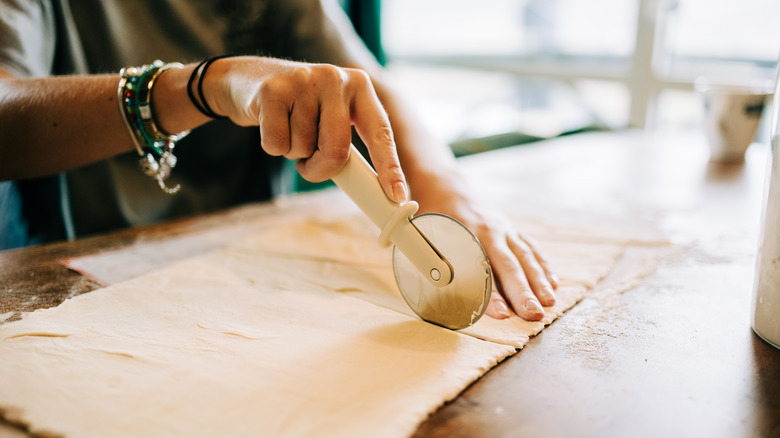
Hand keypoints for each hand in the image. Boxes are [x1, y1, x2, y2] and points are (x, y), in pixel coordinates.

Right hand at [205, 56, 407, 202]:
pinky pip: (276, 144)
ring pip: (303, 149)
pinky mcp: (273, 91)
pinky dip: (273, 147)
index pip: (380, 132)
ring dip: (293, 152)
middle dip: (321, 169)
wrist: (249, 80)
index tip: (398, 195)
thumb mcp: (331, 115)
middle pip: (337, 150)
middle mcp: (335, 78)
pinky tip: (271, 123)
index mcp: (359, 86)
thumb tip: (369, 190)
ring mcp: (303, 80)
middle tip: (308, 163)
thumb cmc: (301, 109)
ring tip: (288, 126)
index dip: (390, 166)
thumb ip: (348, 142)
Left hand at [414, 177, 557, 320]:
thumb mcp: (426, 234)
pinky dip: (543, 265)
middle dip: (523, 291)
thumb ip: (431, 258)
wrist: (447, 188)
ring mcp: (504, 229)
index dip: (491, 294)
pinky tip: (553, 283)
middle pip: (509, 265)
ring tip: (549, 303)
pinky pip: (531, 248)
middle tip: (534, 314)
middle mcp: (489, 230)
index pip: (481, 269)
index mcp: (465, 233)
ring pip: (525, 256)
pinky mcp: (512, 229)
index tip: (502, 314)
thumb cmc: (434, 217)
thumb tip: (437, 289)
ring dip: (539, 281)